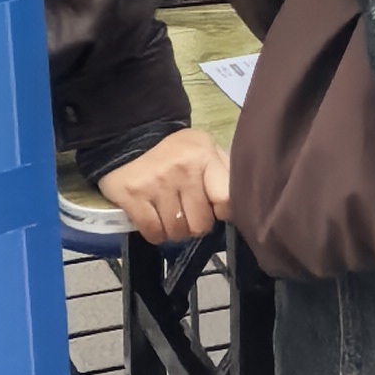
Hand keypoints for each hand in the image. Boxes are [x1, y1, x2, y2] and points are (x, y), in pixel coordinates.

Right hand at [97, 127, 232, 245]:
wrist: (132, 140)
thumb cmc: (178, 152)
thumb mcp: (206, 150)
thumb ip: (224, 173)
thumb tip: (242, 203)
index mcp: (204, 155)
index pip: (225, 200)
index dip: (222, 213)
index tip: (215, 211)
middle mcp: (182, 168)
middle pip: (200, 224)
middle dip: (196, 225)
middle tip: (189, 213)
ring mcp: (156, 183)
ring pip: (177, 232)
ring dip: (175, 231)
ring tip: (172, 215)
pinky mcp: (133, 196)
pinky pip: (153, 233)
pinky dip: (156, 234)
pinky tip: (156, 219)